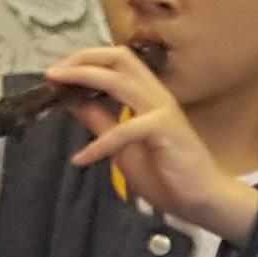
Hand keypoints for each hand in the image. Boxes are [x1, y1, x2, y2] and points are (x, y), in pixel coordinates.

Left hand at [51, 45, 257, 247]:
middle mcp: (156, 95)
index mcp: (148, 95)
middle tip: (53, 73)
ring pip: (120, 81)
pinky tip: (82, 158)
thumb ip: (101, 122)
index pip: (117, 61)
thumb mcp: (122, 147)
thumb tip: (73, 103)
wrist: (204, 199)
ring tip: (57, 89)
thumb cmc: (169, 175)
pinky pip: (125, 129)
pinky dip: (100, 142)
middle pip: (119, 58)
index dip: (84, 60)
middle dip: (82, 59)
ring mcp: (162, 110)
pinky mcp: (165, 130)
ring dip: (83, 79)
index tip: (57, 74)